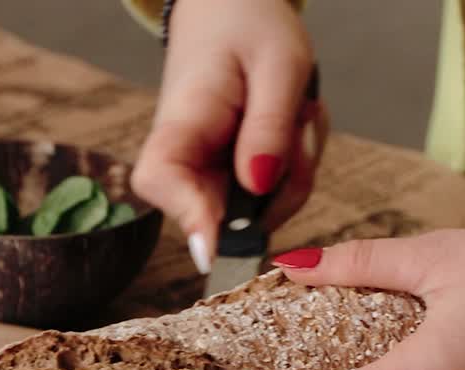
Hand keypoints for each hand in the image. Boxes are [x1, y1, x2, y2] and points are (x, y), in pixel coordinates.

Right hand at [131, 0, 326, 273]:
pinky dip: (294, 167)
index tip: (217, 251)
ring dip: (295, 173)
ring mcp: (207, 170)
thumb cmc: (250, 25)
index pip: (161, 181)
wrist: (233, 8)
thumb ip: (269, 127)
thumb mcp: (279, 66)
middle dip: (281, 189)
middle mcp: (185, 156)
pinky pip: (270, 196)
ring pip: (257, 211)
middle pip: (223, 213)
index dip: (188, 219)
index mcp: (181, 121)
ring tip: (300, 113)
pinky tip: (294, 125)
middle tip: (303, 122)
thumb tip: (258, 187)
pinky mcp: (229, 176)